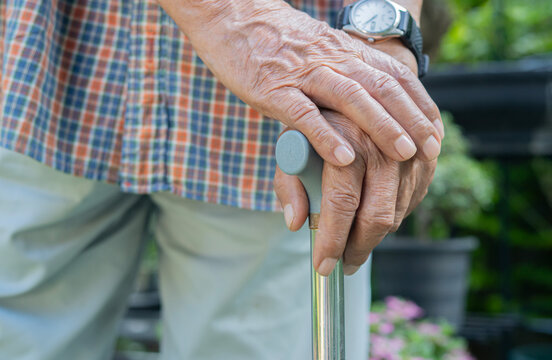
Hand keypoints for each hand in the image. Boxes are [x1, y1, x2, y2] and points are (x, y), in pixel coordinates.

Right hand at [159, 0, 442, 165]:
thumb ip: (344, 71)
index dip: (420, 104)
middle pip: (382, 88)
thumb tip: (368, 101)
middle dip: (411, 120)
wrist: (233, 15)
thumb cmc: (276, 40)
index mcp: (345, 52)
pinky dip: (326, 136)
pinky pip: (304, 114)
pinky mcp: (274, 89)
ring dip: (381, 127)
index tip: (436, 131)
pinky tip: (345, 159)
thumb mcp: (320, 49)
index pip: (395, 76)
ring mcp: (304, 74)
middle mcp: (332, 60)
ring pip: (351, 99)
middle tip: (432, 149)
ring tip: (403, 155)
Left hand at [274, 110, 436, 275]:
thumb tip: (296, 222)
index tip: (322, 266)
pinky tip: (372, 215)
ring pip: (395, 214)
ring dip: (374, 237)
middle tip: (344, 264)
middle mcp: (383, 146)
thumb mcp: (292, 145)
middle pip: (376, 216)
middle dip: (358, 249)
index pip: (341, 203)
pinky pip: (410, 203)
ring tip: (353, 241)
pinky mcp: (426, 159)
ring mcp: (410, 153)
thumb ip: (289, 183)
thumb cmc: (320, 122)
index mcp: (346, 140)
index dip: (331, 241)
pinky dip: (392, 217)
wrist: (363, 88)